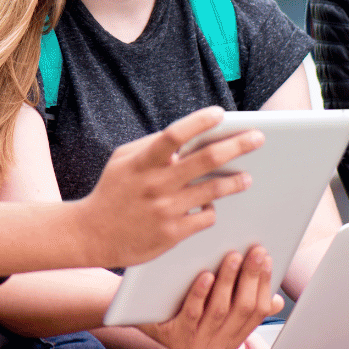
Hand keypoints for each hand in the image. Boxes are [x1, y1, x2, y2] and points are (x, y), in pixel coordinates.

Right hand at [79, 107, 262, 268]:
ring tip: (247, 177)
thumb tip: (187, 136)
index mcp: (143, 162)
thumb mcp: (123, 160)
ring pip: (213, 191)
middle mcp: (156, 184)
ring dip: (235, 182)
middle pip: (205, 160)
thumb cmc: (112, 191)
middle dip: (237, 145)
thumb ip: (153, 146)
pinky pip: (205, 217)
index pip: (175, 135)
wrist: (90, 235)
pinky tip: (213, 206)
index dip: (199, 122)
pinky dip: (212, 210)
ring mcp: (165, 210)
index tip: (221, 113)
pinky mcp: (171, 234)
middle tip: (258, 138)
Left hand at [139, 245, 283, 348]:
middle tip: (254, 251)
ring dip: (229, 281)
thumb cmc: (183, 299)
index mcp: (232, 338)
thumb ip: (243, 300)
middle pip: (241, 309)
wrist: (142, 309)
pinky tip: (206, 274)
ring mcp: (194, 345)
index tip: (266, 257)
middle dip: (250, 277)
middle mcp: (216, 346)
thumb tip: (276, 301)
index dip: (264, 283)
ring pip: (219, 310)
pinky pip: (191, 314)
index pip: (257, 311)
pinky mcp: (173, 338)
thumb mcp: (218, 301)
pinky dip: (201, 293)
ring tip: (232, 256)